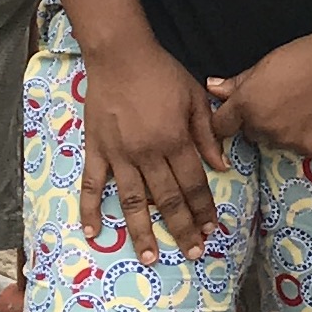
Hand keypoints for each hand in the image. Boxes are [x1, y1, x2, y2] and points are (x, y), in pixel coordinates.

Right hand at [77, 39, 229, 255]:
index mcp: (174, 140)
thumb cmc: (161, 72)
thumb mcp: (194, 97)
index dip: (204, 209)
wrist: (120, 54)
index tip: (212, 230)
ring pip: (132, 201)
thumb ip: (208, 133)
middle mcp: (148, 153)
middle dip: (182, 229)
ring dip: (142, 232)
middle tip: (193, 253)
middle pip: (167, 200)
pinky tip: (93, 233)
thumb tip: (221, 166)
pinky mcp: (96, 150)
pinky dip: (90, 210)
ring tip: (150, 258)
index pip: (193, 184)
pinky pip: (92, 185)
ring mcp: (119, 154)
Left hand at [207, 32, 311, 158]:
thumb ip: (236, 83)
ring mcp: (287, 141)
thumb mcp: (264, 64)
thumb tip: (211, 87)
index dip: (228, 120)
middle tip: (281, 101)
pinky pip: (299, 147)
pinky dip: (304, 136)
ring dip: (282, 130)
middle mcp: (262, 127)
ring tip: (301, 107)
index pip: (221, 126)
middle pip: (251, 133)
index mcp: (246, 104)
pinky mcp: (310, 149)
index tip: (238, 115)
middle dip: (260, 121)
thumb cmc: (302, 56)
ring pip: (275, 142)